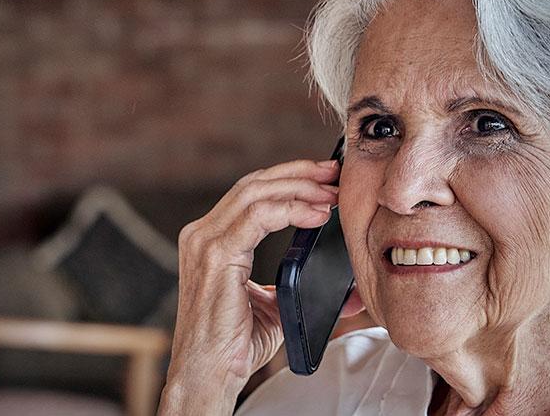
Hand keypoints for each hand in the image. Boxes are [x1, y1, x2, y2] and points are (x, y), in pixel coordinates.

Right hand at [159, 159, 339, 413]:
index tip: (324, 179)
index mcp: (212, 239)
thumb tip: (347, 288)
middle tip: (334, 173)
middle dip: (297, 174)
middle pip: (253, 184)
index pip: (251, 194)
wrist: (209, 376)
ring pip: (255, 193)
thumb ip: (298, 285)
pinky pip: (257, 217)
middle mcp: (202, 234)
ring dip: (299, 188)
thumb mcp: (273, 305)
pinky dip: (291, 209)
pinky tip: (317, 215)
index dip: (288, 180)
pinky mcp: (215, 256)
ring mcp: (204, 243)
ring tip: (331, 194)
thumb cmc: (234, 345)